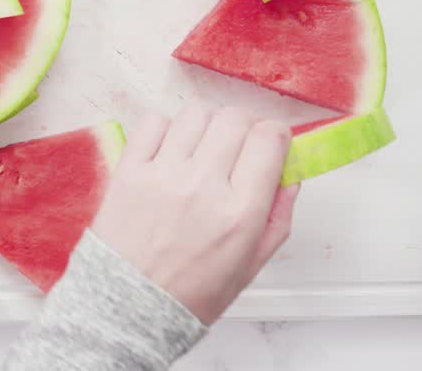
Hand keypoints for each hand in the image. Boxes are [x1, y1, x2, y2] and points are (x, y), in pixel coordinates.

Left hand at [91, 105, 299, 324]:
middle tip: (239, 145)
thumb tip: (291, 175)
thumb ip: (278, 217)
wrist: (131, 308)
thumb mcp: (251, 264)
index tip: (271, 144)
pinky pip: (154, 121)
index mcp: (240, 213)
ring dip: (208, 124)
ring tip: (203, 148)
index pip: (270, 138)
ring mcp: (164, 174)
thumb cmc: (191, 293)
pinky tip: (171, 151)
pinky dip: (167, 128)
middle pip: (236, 118)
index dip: (275, 135)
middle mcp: (204, 186)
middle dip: (246, 126)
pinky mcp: (130, 170)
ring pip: (198, 113)